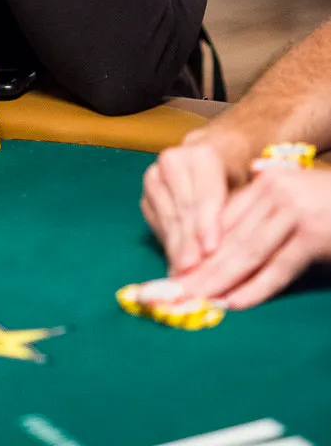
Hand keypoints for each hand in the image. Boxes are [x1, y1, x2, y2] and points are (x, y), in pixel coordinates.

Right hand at [141, 135, 236, 272]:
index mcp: (204, 151)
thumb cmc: (244, 172)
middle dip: (189, 243)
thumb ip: (245, 209)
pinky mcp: (147, 192)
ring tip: (185, 276)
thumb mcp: (253, 185)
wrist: (222, 152)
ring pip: (165, 217)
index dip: (208, 223)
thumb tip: (244, 241)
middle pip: (182, 208)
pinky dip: (167, 244)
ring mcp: (155, 175)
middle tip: (195, 274)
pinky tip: (176, 265)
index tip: (210, 251)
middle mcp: (174, 159)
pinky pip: (155, 222)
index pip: (206, 193)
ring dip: (175, 248)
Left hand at [175, 168, 330, 307]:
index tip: (174, 272)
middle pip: (228, 237)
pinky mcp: (313, 234)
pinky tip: (232, 303)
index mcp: (266, 181)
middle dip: (198, 269)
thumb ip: (261, 215)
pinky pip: (277, 267)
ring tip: (193, 301)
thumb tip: (220, 242)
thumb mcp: (293, 202)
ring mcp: (294, 210)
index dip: (196, 249)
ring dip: (218, 281)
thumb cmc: (330, 208)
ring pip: (246, 253)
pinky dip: (254, 288)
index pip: (222, 218)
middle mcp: (276, 190)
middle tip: (170, 293)